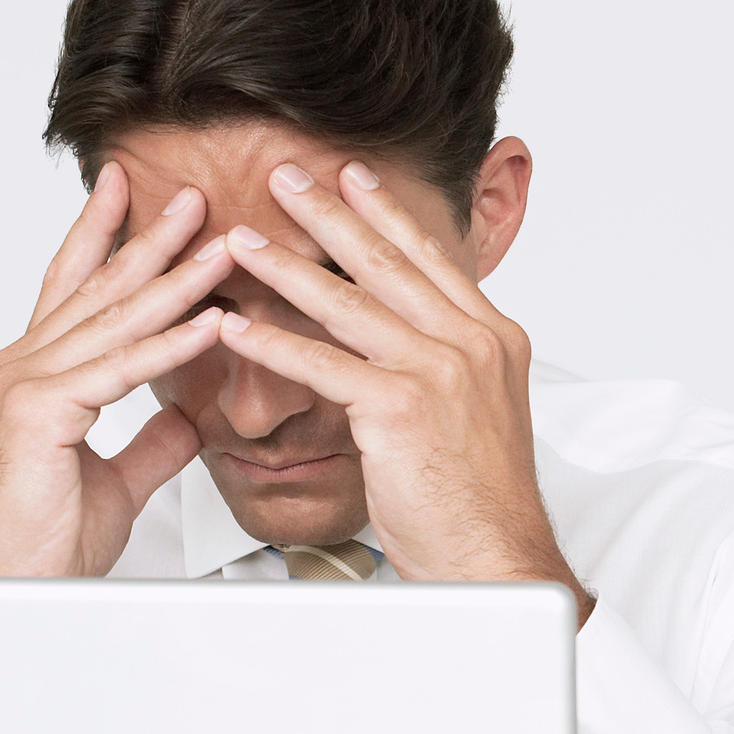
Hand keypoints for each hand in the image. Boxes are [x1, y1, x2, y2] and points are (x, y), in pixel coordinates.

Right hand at [0, 163, 233, 576]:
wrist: (11, 584)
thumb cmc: (45, 539)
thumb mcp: (116, 478)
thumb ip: (150, 442)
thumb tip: (186, 420)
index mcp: (33, 374)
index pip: (73, 289)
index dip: (103, 237)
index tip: (127, 193)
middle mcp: (21, 367)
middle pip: (97, 289)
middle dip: (148, 239)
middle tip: (193, 199)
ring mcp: (25, 385)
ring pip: (114, 321)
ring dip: (175, 280)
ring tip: (221, 246)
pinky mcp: (40, 411)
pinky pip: (120, 370)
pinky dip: (170, 344)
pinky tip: (210, 321)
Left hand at [213, 160, 591, 615]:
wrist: (498, 556)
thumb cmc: (482, 501)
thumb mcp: (478, 412)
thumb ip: (448, 365)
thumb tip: (406, 343)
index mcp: (494, 338)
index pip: (430, 258)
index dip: (386, 214)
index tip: (351, 178)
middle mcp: (472, 343)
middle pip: (388, 263)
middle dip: (330, 214)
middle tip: (286, 177)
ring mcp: (440, 371)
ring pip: (348, 304)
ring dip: (286, 267)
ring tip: (240, 240)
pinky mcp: (402, 408)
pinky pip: (323, 365)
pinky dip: (272, 344)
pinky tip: (235, 328)